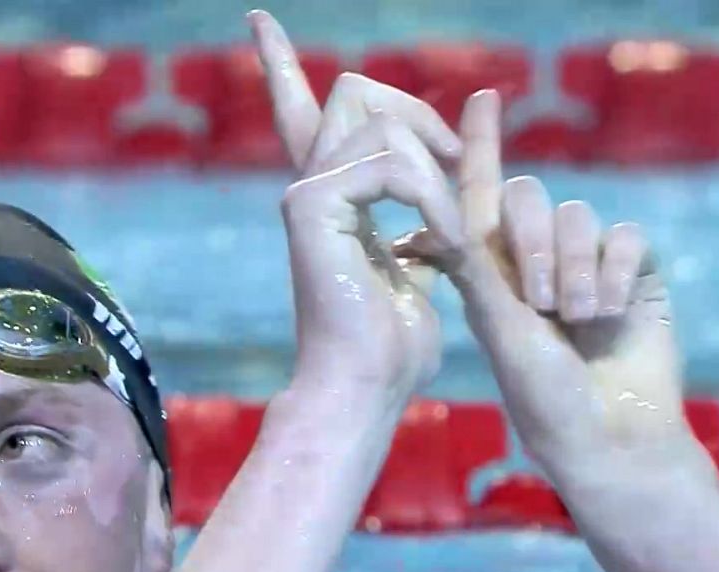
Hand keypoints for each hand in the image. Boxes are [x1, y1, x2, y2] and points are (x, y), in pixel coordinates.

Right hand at [249, 10, 466, 409]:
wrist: (365, 388)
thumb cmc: (394, 345)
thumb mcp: (428, 256)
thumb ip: (432, 200)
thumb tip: (460, 147)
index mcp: (329, 197)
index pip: (302, 111)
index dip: (279, 64)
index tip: (258, 21)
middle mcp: (309, 187)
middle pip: (357, 89)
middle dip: (420, 113)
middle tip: (459, 171)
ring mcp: (304, 193)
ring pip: (380, 119)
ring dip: (436, 172)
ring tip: (452, 236)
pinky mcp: (310, 206)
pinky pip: (391, 160)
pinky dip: (432, 199)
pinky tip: (441, 245)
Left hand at [435, 91, 694, 487]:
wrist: (610, 440)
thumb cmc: (543, 398)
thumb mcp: (500, 329)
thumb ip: (479, 269)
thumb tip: (436, 217)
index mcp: (493, 274)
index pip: (482, 197)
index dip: (483, 147)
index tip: (483, 99)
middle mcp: (539, 261)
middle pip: (530, 200)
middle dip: (535, 245)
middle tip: (543, 304)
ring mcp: (590, 265)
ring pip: (579, 217)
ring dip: (577, 269)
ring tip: (580, 319)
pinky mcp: (636, 273)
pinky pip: (626, 236)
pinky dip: (617, 273)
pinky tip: (612, 315)